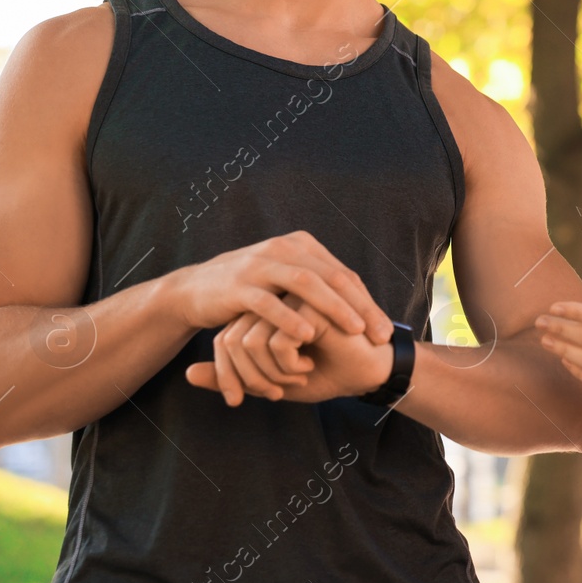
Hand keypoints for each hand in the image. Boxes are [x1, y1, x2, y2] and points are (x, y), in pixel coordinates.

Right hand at [165, 230, 394, 348]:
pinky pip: (268, 302)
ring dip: (334, 308)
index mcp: (301, 246)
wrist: (194, 290)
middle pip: (333, 277)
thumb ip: (317, 285)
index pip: (343, 276)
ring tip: (355, 332)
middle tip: (381, 335)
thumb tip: (359, 302)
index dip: (368, 303)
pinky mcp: (238, 285)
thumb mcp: (285, 281)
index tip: (387, 333)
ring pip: (306, 284)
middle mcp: (284, 248)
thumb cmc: (250, 292)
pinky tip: (307, 336)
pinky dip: (289, 318)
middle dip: (361, 308)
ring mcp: (260, 264)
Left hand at [185, 294, 395, 406]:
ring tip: (298, 378)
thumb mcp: (270, 381)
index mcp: (263, 312)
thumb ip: (229, 376)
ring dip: (272, 375)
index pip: (225, 343)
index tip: (266, 394)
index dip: (236, 377)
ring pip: (250, 342)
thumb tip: (187, 373)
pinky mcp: (309, 303)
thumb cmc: (325, 375)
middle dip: (254, 379)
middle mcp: (274, 299)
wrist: (368, 374)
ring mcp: (291, 296)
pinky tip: (310, 365)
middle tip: (281, 392)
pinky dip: (289, 366)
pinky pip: (276, 341)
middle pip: (232, 342)